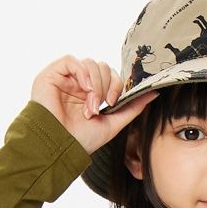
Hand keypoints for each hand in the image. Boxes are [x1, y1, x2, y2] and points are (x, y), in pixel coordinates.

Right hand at [31, 56, 153, 153]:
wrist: (59, 147)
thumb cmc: (81, 140)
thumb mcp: (113, 123)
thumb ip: (132, 107)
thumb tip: (154, 92)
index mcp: (90, 94)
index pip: (110, 76)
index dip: (116, 86)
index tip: (112, 104)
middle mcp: (78, 85)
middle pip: (102, 67)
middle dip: (105, 87)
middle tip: (97, 107)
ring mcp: (65, 79)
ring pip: (90, 63)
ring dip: (95, 84)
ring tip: (88, 106)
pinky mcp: (52, 75)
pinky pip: (71, 60)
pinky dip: (82, 72)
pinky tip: (83, 88)